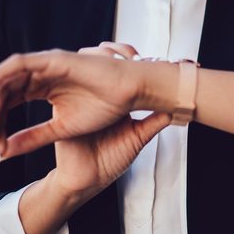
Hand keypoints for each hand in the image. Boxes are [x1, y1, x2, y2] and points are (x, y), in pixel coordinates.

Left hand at [0, 42, 144, 162]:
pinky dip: (0, 74)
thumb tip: (2, 152)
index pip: (9, 105)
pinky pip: (18, 63)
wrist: (130, 93)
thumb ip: (32, 138)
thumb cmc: (105, 108)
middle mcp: (39, 75)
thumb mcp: (60, 130)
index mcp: (41, 88)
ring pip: (7, 81)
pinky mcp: (52, 59)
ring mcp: (44, 65)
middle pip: (3, 95)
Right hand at [48, 45, 170, 200]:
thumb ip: (153, 123)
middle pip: (102, 69)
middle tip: (131, 53)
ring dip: (96, 60)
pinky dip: (75, 77)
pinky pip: (66, 87)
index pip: (121, 77)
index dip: (129, 64)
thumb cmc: (110, 162)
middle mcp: (94, 100)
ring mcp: (76, 102)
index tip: (141, 56)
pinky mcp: (60, 108)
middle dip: (114, 55)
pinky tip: (90, 72)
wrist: (87, 180)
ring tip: (116, 57)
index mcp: (112, 104)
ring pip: (84, 73)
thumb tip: (173, 110)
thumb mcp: (137, 139)